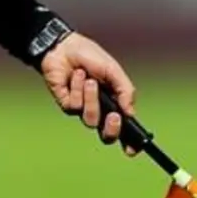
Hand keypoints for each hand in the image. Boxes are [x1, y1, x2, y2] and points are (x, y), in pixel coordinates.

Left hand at [39, 32, 138, 155]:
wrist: (64, 47)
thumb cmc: (90, 57)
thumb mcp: (113, 71)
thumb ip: (125, 91)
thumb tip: (130, 113)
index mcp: (114, 103)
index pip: (123, 129)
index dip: (129, 142)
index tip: (131, 149)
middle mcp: (99, 110)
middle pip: (106, 136)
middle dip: (112, 128)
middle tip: (114, 116)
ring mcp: (82, 109)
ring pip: (90, 120)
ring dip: (91, 99)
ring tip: (89, 80)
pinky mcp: (66, 105)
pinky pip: (74, 107)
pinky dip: (77, 90)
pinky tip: (76, 76)